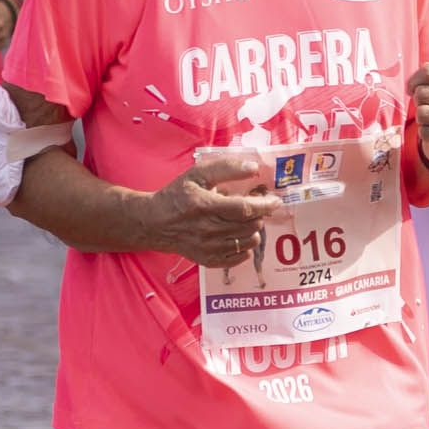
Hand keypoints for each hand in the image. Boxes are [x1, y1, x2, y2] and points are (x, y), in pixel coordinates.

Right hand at [148, 152, 282, 267]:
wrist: (154, 222)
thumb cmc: (177, 195)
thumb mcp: (196, 174)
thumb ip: (226, 168)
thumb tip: (253, 168)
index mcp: (205, 206)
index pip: (244, 208)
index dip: (264, 204)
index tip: (275, 200)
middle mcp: (208, 230)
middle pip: (249, 225)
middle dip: (259, 215)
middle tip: (256, 207)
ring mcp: (208, 248)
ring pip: (248, 241)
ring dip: (253, 230)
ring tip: (246, 221)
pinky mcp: (207, 260)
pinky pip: (238, 258)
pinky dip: (245, 247)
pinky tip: (238, 236)